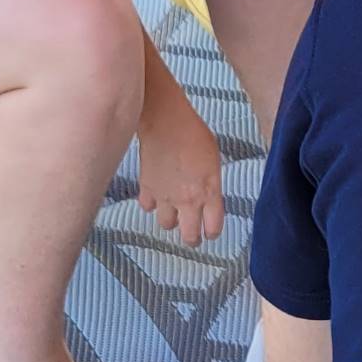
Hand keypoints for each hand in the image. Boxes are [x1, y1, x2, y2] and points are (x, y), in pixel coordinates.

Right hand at [134, 84, 225, 246]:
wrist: (166, 122)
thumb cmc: (194, 134)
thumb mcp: (214, 161)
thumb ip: (212, 184)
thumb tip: (210, 197)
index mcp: (209, 192)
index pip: (212, 228)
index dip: (212, 232)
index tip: (210, 231)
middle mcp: (188, 200)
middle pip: (189, 237)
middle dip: (192, 238)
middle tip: (192, 232)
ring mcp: (166, 197)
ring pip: (166, 225)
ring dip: (171, 220)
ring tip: (174, 210)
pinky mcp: (147, 190)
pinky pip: (149, 207)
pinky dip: (153, 204)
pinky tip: (158, 194)